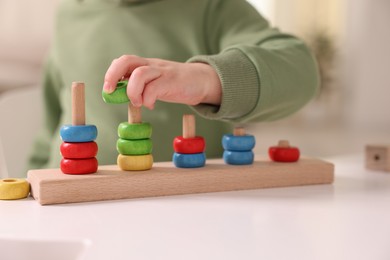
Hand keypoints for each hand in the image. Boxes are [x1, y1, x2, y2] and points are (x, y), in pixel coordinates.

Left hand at [103, 55, 221, 108]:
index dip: (111, 73)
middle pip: (127, 61)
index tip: (108, 89)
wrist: (202, 81)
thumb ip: (140, 87)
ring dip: (133, 91)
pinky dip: (148, 99)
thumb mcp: (155, 84)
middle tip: (111, 92)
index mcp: (145, 65)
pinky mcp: (172, 80)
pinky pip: (155, 87)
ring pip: (140, 73)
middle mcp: (152, 65)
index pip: (123, 61)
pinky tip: (151, 105)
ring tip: (138, 103)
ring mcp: (162, 71)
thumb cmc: (176, 85)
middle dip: (113, 76)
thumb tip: (121, 97)